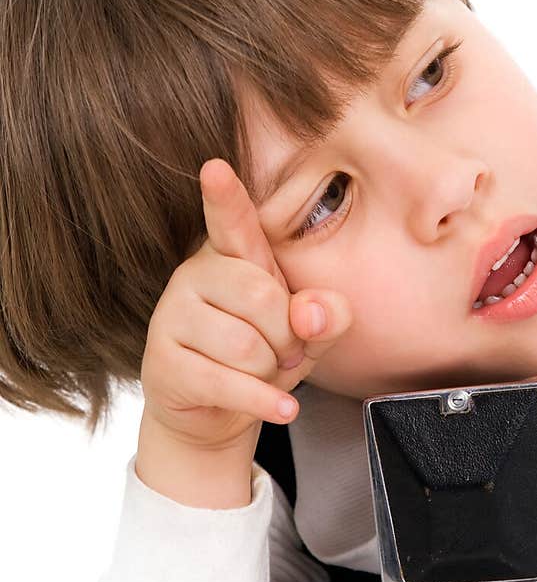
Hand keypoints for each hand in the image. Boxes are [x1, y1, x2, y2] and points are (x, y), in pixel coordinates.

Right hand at [140, 158, 351, 454]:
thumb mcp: (308, 333)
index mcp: (232, 254)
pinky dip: (263, 402)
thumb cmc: (264, 354)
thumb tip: (313, 314)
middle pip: (261, 297)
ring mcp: (172, 317)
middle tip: (284, 352)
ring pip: (246, 347)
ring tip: (262, 373)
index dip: (225, 197)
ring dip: (269, 372)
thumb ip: (326, 314)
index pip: (231, 221)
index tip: (216, 169)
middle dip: (287, 337)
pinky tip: (283, 408)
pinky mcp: (163, 363)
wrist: (215, 412)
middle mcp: (194, 275)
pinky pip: (227, 382)